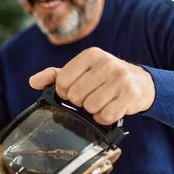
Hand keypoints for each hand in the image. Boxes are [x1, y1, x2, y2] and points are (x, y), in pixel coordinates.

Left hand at [30, 47, 155, 124]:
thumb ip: (55, 76)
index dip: (65, 92)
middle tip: (92, 96)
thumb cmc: (105, 78)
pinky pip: (106, 116)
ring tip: (102, 101)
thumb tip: (33, 81)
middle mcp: (107, 63)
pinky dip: (105, 118)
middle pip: (75, 96)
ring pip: (90, 107)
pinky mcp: (131, 95)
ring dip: (93, 111)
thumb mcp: (81, 71)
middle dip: (80, 102)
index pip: (62, 81)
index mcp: (91, 55)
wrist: (141, 83)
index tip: (74, 91)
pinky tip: (111, 108)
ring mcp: (120, 79)